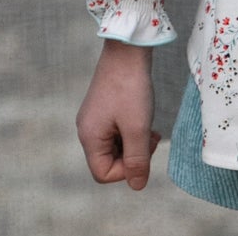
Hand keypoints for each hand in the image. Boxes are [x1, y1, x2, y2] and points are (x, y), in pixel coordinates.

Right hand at [76, 39, 159, 190]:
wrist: (126, 50)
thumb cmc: (130, 87)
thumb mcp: (137, 128)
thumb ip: (137, 161)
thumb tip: (137, 186)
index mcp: (89, 136)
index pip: (103, 173)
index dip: (126, 171)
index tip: (143, 151)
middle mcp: (87, 129)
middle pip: (108, 161)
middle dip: (132, 156)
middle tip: (150, 138)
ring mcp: (94, 119)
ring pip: (114, 147)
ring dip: (134, 143)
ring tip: (148, 127)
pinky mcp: (103, 109)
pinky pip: (116, 133)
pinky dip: (131, 131)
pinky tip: (142, 119)